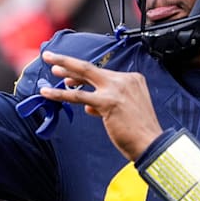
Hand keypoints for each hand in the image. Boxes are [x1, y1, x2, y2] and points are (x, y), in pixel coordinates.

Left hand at [39, 51, 162, 160]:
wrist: (151, 143)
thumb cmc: (140, 131)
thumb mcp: (124, 111)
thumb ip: (106, 104)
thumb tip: (87, 106)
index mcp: (132, 79)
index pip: (102, 73)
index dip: (82, 74)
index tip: (69, 75)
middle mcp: (125, 80)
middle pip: (90, 67)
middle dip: (68, 61)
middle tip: (51, 57)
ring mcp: (116, 89)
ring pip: (84, 75)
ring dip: (65, 70)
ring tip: (51, 68)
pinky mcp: (107, 102)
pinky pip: (79, 96)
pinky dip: (61, 94)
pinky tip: (48, 93)